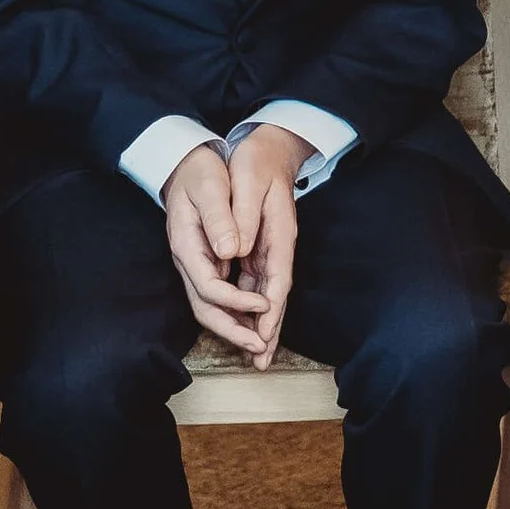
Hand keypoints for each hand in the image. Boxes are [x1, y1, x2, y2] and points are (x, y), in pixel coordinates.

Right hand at [162, 143, 276, 366]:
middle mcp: (189, 261)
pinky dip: (238, 313)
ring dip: (236, 329)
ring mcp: (197, 265)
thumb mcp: (211, 187)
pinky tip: (257, 321)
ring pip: (212, 308)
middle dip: (233, 331)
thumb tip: (231, 251)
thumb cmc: (199, 172)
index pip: (208, 286)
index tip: (263, 305)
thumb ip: (219, 218)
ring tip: (262, 346)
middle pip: (205, 308)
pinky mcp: (209, 263)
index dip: (235, 302)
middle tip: (260, 348)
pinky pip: (221, 297)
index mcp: (187, 246)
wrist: (185, 164)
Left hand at [225, 124, 306, 361]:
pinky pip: (255, 283)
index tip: (263, 338)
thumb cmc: (256, 162)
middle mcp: (276, 247)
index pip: (276, 282)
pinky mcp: (258, 248)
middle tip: (261, 362)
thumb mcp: (247, 182)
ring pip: (264, 294)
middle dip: (268, 330)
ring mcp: (268, 249)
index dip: (269, 313)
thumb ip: (240, 217)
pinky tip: (245, 323)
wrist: (267, 146)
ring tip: (254, 354)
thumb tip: (231, 250)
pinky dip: (251, 306)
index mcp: (278, 235)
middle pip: (274, 297)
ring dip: (259, 325)